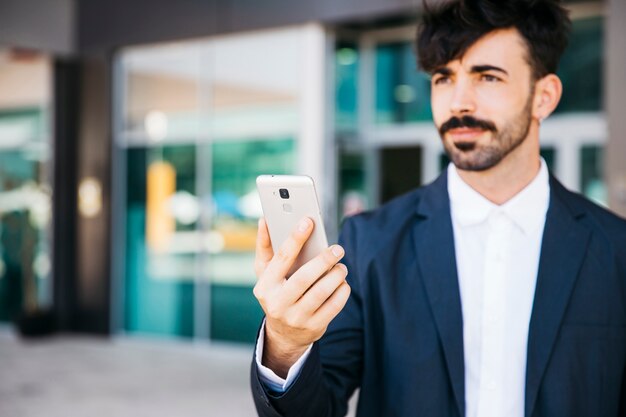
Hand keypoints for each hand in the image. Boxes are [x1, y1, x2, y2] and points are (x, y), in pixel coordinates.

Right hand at [253, 217, 350, 377]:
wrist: (284, 334)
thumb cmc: (276, 293)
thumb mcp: (265, 274)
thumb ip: (265, 247)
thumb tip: (264, 220)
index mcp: (265, 286)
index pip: (281, 258)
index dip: (295, 238)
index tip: (308, 221)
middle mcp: (278, 303)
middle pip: (304, 277)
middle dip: (324, 260)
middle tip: (338, 249)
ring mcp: (296, 318)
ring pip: (321, 292)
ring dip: (336, 276)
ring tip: (341, 267)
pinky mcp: (313, 327)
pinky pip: (333, 307)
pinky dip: (342, 292)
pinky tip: (343, 283)